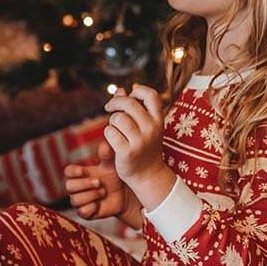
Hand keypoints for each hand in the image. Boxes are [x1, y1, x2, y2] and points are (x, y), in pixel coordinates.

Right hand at [65, 140, 130, 220]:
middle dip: (84, 184)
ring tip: (103, 192)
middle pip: (69, 186)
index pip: (68, 172)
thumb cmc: (114, 178)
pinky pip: (82, 212)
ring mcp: (80, 201)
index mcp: (80, 174)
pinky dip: (90, 208)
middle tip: (99, 182)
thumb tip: (105, 144)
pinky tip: (99, 204)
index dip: (73, 172)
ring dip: (90, 195)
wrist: (124, 196)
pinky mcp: (86, 213)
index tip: (83, 171)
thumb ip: (107, 156)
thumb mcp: (111, 166)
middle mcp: (77, 188)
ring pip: (76, 200)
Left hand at [104, 84, 170, 198]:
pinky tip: (113, 140)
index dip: (137, 91)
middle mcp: (151, 129)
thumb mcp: (144, 126)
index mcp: (158, 120)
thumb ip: (133, 107)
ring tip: (115, 128)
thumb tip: (121, 90)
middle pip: (129, 103)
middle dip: (115, 103)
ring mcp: (140, 141)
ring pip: (117, 118)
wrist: (147, 175)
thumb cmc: (143, 147)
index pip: (151, 95)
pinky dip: (108, 133)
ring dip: (111, 121)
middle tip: (109, 107)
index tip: (129, 96)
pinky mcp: (127, 151)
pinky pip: (110, 132)